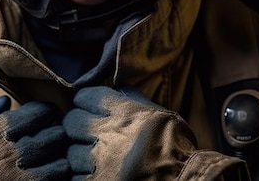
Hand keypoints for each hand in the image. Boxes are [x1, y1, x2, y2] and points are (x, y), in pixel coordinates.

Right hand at [0, 95, 70, 179]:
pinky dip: (55, 179)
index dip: (45, 113)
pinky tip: (48, 176)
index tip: (44, 116)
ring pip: (60, 164)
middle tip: (52, 137)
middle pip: (54, 136)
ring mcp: (16, 180)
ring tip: (53, 160)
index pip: (38, 114)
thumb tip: (5, 101)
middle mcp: (8, 156)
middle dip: (56, 135)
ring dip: (60, 160)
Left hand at [62, 86, 247, 180]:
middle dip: (76, 127)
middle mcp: (108, 134)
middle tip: (86, 134)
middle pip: (72, 121)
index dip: (84, 102)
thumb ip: (137, 101)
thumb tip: (120, 87)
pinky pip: (76, 176)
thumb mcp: (163, 116)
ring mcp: (100, 161)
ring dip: (80, 155)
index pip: (86, 96)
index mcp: (125, 113)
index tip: (87, 107)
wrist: (186, 180)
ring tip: (95, 159)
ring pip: (72, 152)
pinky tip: (97, 174)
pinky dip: (83, 176)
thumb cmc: (179, 149)